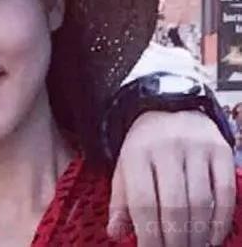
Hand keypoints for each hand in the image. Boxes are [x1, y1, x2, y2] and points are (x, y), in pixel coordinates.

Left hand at [107, 110, 235, 245]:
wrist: (169, 107)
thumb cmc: (144, 146)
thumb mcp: (125, 167)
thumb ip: (121, 201)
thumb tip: (116, 233)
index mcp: (136, 153)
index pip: (143, 202)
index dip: (149, 234)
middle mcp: (166, 148)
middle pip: (175, 205)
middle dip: (176, 239)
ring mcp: (196, 148)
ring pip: (202, 201)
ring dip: (198, 234)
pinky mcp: (221, 150)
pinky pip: (225, 192)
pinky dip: (221, 220)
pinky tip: (212, 237)